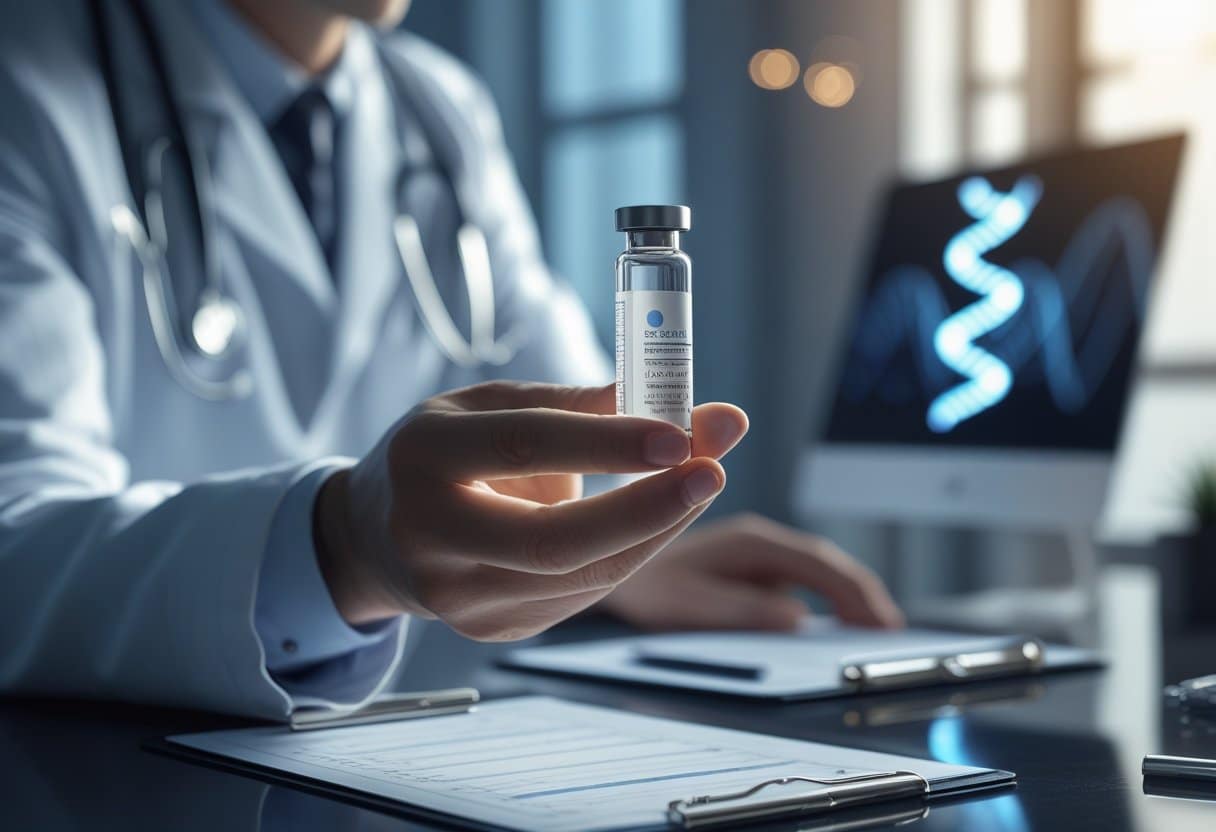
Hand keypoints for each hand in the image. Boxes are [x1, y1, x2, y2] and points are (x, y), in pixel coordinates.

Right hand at [313, 381, 748, 640]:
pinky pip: (582, 595)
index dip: (607, 444)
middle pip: (553, 541)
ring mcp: (458, 597)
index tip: (681, 434)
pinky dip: (630, 555)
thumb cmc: (445, 454)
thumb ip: (581, 405)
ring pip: (581, 577)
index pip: (523, 448)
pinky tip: (654, 520)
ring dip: (655, 532)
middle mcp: (431, 536)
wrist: (376, 538)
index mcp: (423, 456)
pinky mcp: (491, 631)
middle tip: (713, 471)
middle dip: (647, 510)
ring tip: (698, 484)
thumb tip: (688, 408)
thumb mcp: (490, 406)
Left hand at [598, 513, 904, 630]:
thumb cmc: (646, 588)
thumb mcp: (689, 606)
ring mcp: (755, 553)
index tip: (879, 623)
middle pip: (824, 565)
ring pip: (815, 570)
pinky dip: (825, 599)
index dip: (854, 592)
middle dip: (860, 595)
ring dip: (847, 596)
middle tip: (889, 634)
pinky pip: (799, 580)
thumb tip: (794, 618)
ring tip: (875, 632)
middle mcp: (757, 541)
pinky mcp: (751, 567)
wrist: (607, 566)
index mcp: (748, 542)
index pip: (817, 563)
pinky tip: (837, 623)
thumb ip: (740, 609)